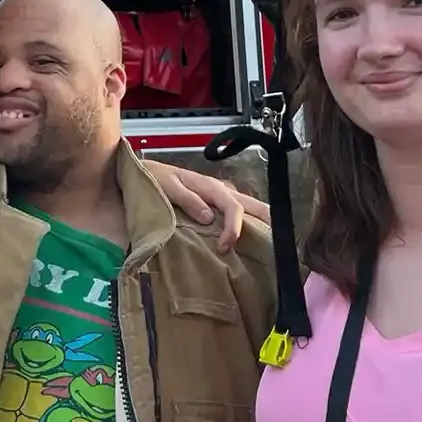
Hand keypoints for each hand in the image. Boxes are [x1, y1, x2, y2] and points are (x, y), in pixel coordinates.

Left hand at [144, 161, 271, 251]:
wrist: (141, 173)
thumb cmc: (152, 179)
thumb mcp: (166, 186)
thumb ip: (187, 199)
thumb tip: (209, 218)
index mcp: (208, 186)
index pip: (231, 207)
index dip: (233, 227)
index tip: (224, 248)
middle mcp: (217, 190)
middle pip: (248, 203)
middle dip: (266, 217)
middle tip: (280, 237)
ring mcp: (216, 196)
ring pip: (245, 206)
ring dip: (259, 219)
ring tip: (274, 236)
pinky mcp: (211, 203)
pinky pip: (234, 211)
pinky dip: (246, 222)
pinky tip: (251, 235)